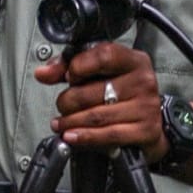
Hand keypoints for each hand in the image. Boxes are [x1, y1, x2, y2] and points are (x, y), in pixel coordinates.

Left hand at [36, 41, 163, 156]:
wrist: (150, 122)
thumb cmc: (122, 93)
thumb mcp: (101, 73)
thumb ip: (70, 67)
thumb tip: (42, 73)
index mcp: (133, 60)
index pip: (104, 55)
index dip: (80, 66)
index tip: (68, 76)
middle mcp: (143, 81)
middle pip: (94, 91)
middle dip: (68, 101)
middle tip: (62, 106)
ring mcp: (146, 107)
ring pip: (97, 116)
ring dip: (71, 122)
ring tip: (60, 123)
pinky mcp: (146, 131)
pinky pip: (108, 135)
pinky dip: (85, 137)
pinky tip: (72, 136)